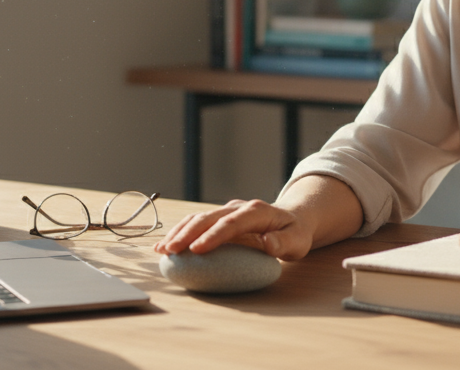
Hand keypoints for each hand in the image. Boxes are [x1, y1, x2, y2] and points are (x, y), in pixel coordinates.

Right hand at [152, 199, 313, 260]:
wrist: (292, 220)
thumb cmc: (295, 234)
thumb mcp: (297, 241)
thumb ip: (283, 243)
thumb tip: (268, 243)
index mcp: (256, 211)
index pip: (231, 223)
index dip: (213, 235)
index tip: (197, 250)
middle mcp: (238, 207)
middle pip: (209, 217)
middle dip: (187, 233)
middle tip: (170, 252)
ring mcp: (227, 210)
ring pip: (198, 218)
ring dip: (179, 232)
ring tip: (162, 250)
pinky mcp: (219, 218)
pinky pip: (196, 223)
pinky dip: (180, 232)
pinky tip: (165, 246)